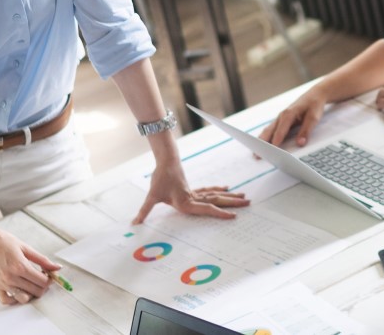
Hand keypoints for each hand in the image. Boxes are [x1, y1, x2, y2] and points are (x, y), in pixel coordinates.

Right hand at [0, 223, 59, 304]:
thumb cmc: (2, 240)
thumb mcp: (25, 247)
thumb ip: (42, 259)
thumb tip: (57, 267)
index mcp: (20, 266)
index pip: (43, 282)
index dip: (50, 279)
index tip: (49, 274)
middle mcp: (11, 277)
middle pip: (36, 291)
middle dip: (43, 285)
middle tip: (42, 276)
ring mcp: (3, 283)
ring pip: (24, 298)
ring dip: (31, 293)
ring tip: (31, 283)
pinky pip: (6, 300)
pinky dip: (14, 299)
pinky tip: (19, 290)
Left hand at [132, 159, 247, 223]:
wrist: (166, 160)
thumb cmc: (159, 178)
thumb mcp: (152, 196)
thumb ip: (144, 211)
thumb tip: (134, 224)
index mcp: (187, 202)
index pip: (207, 208)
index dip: (221, 213)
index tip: (234, 216)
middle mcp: (194, 198)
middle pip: (217, 200)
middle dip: (233, 203)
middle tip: (249, 203)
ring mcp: (195, 192)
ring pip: (216, 195)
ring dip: (230, 197)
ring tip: (244, 197)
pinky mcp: (193, 188)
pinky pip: (209, 191)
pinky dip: (219, 190)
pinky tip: (226, 189)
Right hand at [260, 87, 329, 146]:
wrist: (315, 95)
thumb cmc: (314, 104)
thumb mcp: (314, 117)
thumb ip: (306, 130)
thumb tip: (300, 143)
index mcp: (289, 113)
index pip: (280, 130)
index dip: (276, 140)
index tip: (272, 150)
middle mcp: (282, 116)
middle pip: (270, 131)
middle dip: (263, 142)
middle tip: (257, 154)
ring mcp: (280, 118)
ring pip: (269, 130)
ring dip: (262, 141)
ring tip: (256, 153)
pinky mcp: (281, 121)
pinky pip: (271, 130)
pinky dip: (266, 137)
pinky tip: (263, 144)